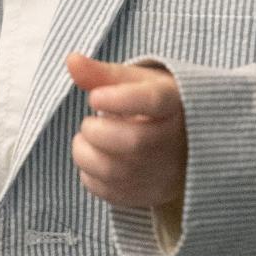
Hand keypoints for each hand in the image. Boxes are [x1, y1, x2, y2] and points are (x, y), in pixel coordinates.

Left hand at [66, 53, 186, 209]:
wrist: (183, 141)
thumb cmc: (153, 106)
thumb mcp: (136, 82)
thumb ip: (103, 73)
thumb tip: (71, 60)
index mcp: (174, 103)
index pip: (154, 100)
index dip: (119, 99)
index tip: (94, 97)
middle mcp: (175, 140)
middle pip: (134, 141)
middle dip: (96, 131)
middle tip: (90, 123)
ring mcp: (164, 172)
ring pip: (117, 171)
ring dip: (86, 154)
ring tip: (86, 140)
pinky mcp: (150, 195)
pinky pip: (110, 193)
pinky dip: (90, 176)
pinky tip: (95, 159)